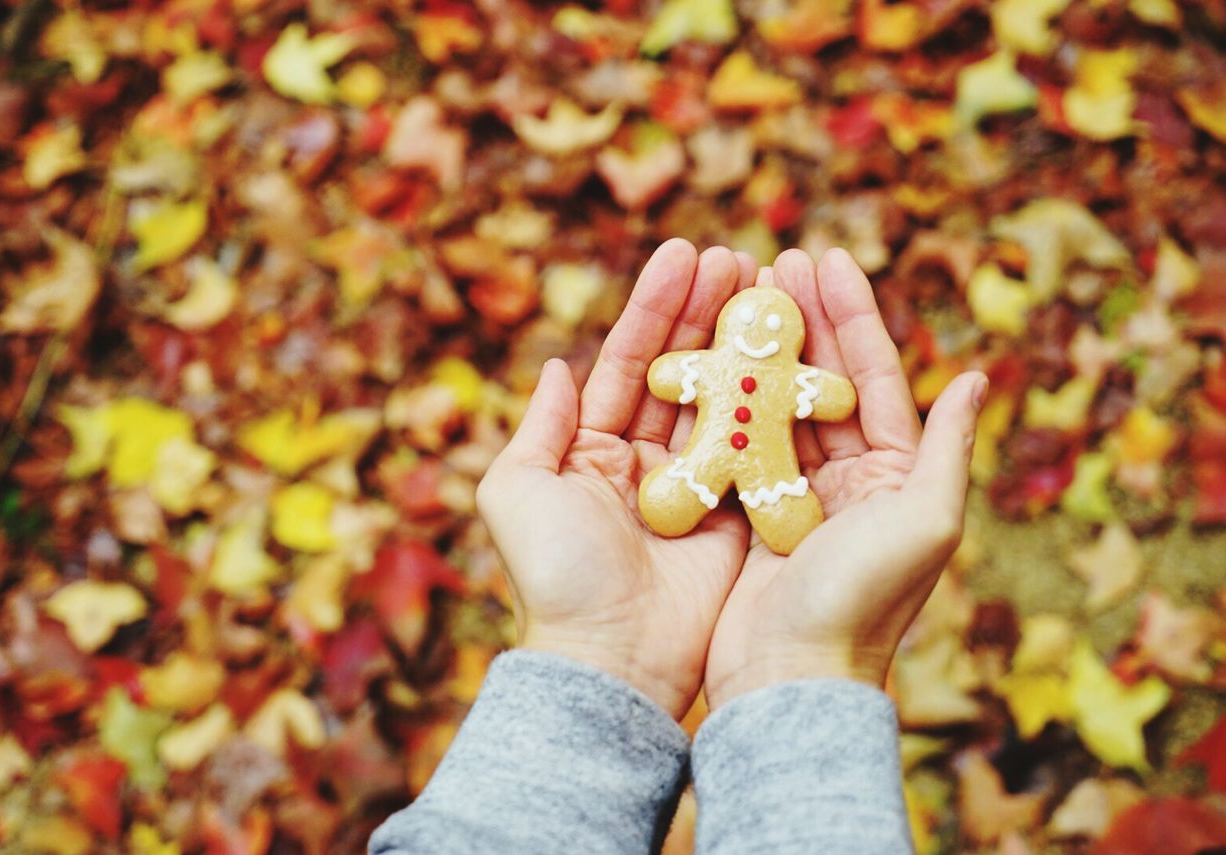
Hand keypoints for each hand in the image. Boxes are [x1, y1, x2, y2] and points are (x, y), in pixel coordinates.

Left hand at [477, 239, 757, 718]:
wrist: (610, 658)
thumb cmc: (555, 576)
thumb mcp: (517, 491)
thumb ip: (538, 426)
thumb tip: (559, 365)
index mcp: (591, 451)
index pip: (630, 361)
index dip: (656, 307)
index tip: (686, 251)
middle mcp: (645, 462)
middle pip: (682, 372)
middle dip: (707, 312)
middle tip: (739, 257)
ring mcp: (696, 487)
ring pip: (724, 401)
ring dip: (744, 345)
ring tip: (768, 285)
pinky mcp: (737, 516)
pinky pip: (758, 449)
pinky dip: (775, 403)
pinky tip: (794, 354)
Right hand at [704, 248, 987, 708]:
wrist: (788, 678)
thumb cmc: (861, 603)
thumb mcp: (924, 524)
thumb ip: (947, 450)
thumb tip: (975, 376)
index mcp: (895, 477)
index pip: (875, 376)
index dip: (852, 315)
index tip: (825, 259)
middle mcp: (848, 482)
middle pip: (822, 381)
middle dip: (800, 320)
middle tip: (771, 262)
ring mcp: (794, 496)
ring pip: (775, 404)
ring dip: (758, 349)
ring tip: (735, 294)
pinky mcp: (747, 515)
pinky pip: (736, 442)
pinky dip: (724, 398)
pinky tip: (703, 358)